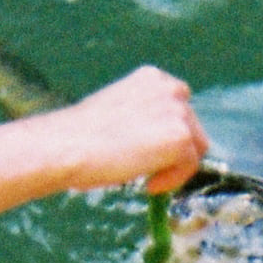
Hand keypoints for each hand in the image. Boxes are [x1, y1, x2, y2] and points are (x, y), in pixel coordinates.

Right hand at [63, 65, 208, 196]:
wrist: (67, 144)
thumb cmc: (79, 135)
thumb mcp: (117, 111)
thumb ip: (142, 117)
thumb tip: (155, 140)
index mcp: (152, 78)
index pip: (178, 107)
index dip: (167, 133)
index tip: (151, 152)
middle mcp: (169, 88)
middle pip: (193, 127)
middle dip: (176, 151)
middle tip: (151, 170)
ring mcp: (177, 111)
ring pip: (195, 147)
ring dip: (174, 166)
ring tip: (146, 177)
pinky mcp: (180, 137)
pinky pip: (190, 166)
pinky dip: (172, 180)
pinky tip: (148, 184)